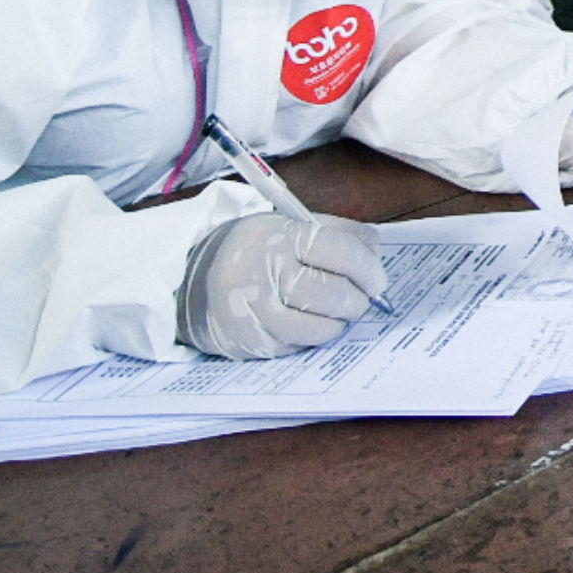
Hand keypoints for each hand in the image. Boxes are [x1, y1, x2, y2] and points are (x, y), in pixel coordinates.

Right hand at [178, 212, 386, 358]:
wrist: (195, 278)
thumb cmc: (257, 250)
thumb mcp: (293, 225)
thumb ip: (339, 233)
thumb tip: (376, 253)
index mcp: (279, 236)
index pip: (340, 252)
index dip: (368, 270)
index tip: (378, 281)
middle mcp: (261, 273)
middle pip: (330, 294)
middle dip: (356, 301)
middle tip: (361, 301)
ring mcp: (250, 311)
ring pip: (314, 329)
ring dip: (336, 325)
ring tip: (338, 314)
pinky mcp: (245, 341)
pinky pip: (294, 347)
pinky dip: (310, 339)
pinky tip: (309, 324)